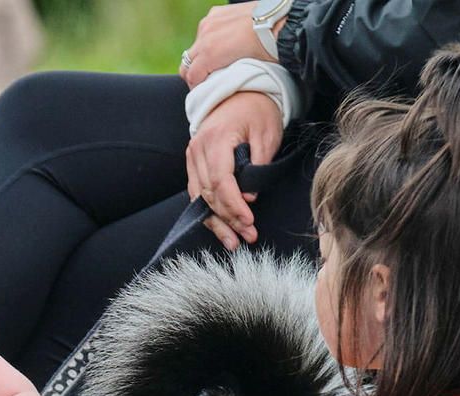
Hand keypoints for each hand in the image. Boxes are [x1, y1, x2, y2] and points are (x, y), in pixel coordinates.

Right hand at [181, 3, 269, 88]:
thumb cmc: (266, 52)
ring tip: (218, 62)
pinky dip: (210, 39)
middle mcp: (205, 36)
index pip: (191, 76)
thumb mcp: (242, 72)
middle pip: (187, 62)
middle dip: (195, 73)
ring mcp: (209, 22)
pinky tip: (225, 43)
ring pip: (195, 46)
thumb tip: (216, 84)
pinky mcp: (215, 13)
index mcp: (209, 53)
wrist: (281, 23)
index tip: (204, 93)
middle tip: (207, 81)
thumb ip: (222, 79)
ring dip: (202, 55)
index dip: (196, 88)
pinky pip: (205, 31)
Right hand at [187, 92, 281, 249]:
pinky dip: (208, 211)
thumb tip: (249, 197)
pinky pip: (197, 192)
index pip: (221, 181)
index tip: (249, 221)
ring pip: (199, 198)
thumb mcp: (268, 133)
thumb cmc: (257, 110)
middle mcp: (198, 148)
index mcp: (217, 139)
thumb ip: (258, 164)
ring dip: (216, 222)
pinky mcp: (193, 162)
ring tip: (233, 241)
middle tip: (247, 237)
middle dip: (228, 219)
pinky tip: (220, 227)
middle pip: (209, 194)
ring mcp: (192, 155)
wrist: (238, 91)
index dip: (234, 206)